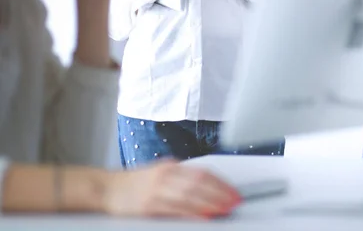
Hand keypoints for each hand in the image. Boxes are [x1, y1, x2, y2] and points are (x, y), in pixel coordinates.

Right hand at [103, 161, 241, 218]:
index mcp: (171, 167)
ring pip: (190, 194)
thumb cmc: (133, 184)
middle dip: (221, 192)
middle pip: (200, 182)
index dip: (221, 182)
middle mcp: (166, 175)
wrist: (105, 188)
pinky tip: (203, 217)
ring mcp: (157, 189)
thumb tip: (203, 184)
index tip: (233, 191)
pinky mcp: (148, 205)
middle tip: (235, 201)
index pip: (203, 172)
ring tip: (225, 208)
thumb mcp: (159, 174)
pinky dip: (192, 212)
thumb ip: (179, 177)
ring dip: (211, 202)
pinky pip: (175, 209)